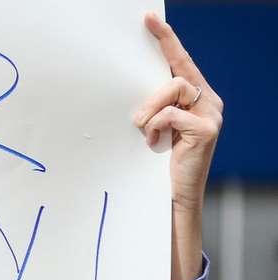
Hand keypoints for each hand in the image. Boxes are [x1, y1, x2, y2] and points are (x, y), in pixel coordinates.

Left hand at [134, 13, 222, 279]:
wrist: (172, 196)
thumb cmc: (157, 163)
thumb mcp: (153, 128)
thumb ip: (152, 106)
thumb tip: (132, 93)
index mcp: (195, 96)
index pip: (180, 60)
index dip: (165, 39)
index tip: (148, 19)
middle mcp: (208, 100)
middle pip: (176, 73)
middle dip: (150, 94)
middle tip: (138, 121)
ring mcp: (211, 113)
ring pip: (173, 89)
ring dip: (150, 111)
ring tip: (146, 133)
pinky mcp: (207, 128)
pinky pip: (171, 114)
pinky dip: (156, 127)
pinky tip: (155, 143)